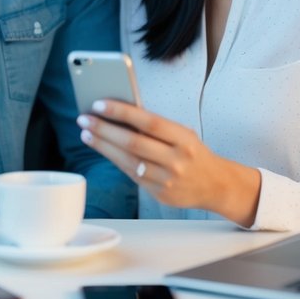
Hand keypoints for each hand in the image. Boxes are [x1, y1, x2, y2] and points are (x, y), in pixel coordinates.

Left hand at [77, 99, 260, 225]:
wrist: (215, 185)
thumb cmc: (193, 152)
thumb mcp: (182, 134)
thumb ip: (156, 126)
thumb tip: (119, 113)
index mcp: (184, 138)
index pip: (149, 122)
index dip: (122, 112)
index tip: (99, 104)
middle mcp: (177, 159)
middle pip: (133, 143)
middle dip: (104, 129)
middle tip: (84, 118)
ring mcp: (168, 179)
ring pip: (128, 161)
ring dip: (103, 146)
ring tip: (86, 133)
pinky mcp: (160, 194)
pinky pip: (132, 175)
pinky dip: (115, 160)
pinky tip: (102, 149)